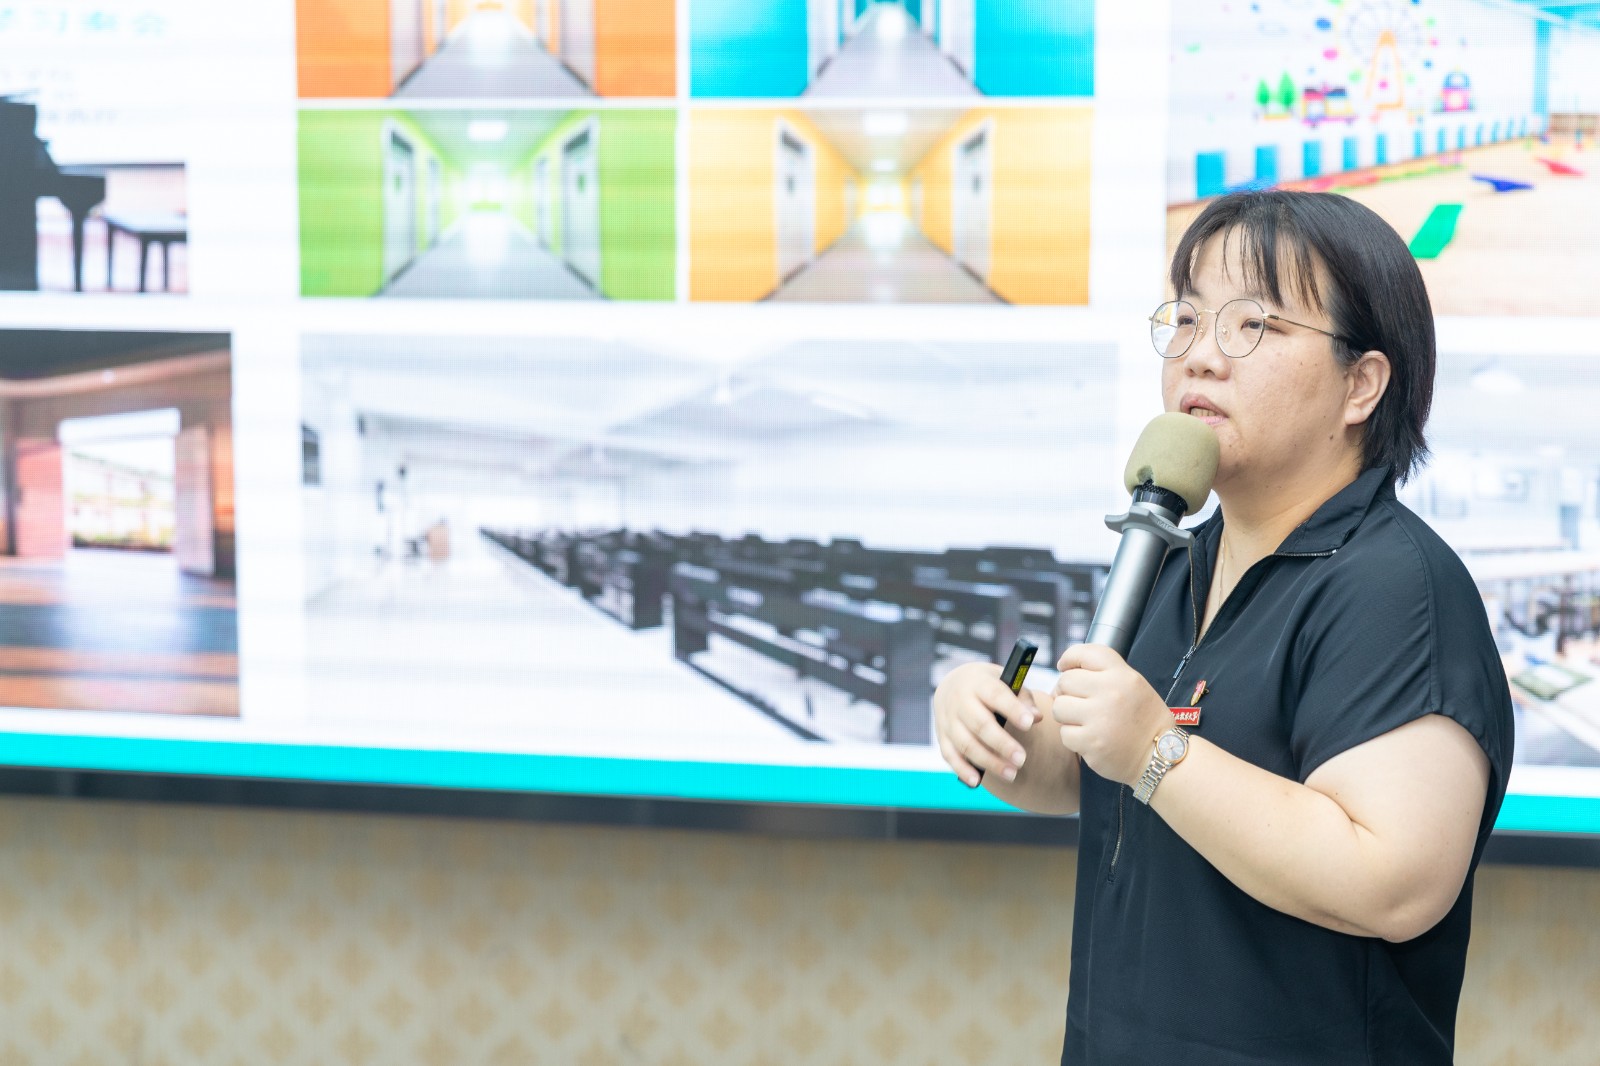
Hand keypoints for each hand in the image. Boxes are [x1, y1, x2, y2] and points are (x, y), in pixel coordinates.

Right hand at [933, 661, 1036, 786]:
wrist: (953, 684)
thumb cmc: (988, 686)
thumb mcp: (1004, 682)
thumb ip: (1022, 698)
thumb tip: (1036, 717)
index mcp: (979, 683)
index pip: (996, 695)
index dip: (1012, 710)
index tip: (1029, 724)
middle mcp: (960, 701)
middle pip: (980, 724)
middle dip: (1002, 744)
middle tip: (1022, 760)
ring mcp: (948, 719)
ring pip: (966, 743)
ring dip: (988, 761)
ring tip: (1011, 774)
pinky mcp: (942, 736)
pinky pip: (949, 755)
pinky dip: (962, 769)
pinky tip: (977, 781)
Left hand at [1051, 644, 1170, 785]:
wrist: (1161, 756)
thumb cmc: (1144, 720)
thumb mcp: (1134, 685)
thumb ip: (1105, 674)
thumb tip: (1065, 670)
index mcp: (1123, 675)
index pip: (1086, 653)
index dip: (1069, 658)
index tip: (1064, 667)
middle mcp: (1112, 693)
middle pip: (1065, 681)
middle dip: (1066, 692)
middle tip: (1077, 703)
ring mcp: (1100, 718)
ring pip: (1059, 707)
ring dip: (1066, 716)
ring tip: (1082, 722)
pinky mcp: (1092, 742)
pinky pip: (1064, 734)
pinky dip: (1073, 738)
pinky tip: (1089, 739)